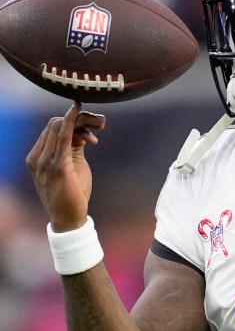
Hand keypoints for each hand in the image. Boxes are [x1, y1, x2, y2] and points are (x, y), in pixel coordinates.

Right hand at [26, 101, 105, 231]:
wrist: (69, 219)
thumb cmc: (71, 194)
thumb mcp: (71, 166)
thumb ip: (72, 148)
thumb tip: (80, 132)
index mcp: (36, 157)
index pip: (51, 129)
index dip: (72, 121)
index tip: (93, 127)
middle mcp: (37, 157)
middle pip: (55, 124)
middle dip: (79, 118)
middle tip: (101, 122)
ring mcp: (44, 162)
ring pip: (59, 126)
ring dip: (82, 120)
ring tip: (101, 124)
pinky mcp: (57, 166)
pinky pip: (63, 137)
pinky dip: (71, 122)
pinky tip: (78, 110)